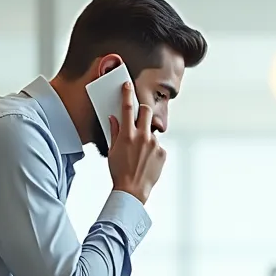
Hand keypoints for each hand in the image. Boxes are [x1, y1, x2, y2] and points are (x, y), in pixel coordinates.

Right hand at [107, 81, 165, 204]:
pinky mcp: (163, 153)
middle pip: (146, 111)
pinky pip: (157, 146)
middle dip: (143, 110)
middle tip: (139, 116)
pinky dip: (152, 151)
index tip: (127, 85)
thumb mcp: (112, 151)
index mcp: (127, 134)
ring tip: (139, 154)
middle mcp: (142, 136)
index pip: (127, 108)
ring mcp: (154, 144)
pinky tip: (146, 162)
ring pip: (151, 132)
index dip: (127, 94)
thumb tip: (114, 119)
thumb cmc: (119, 171)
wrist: (132, 191)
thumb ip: (114, 132)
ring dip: (146, 137)